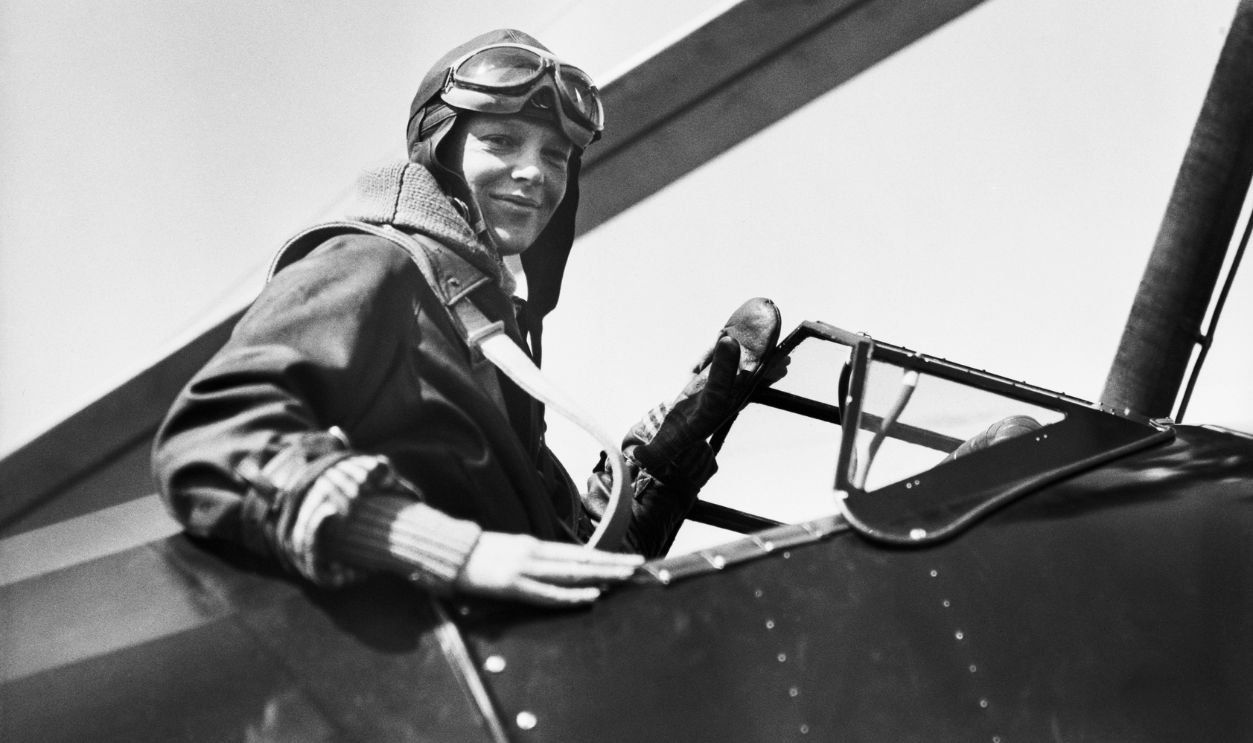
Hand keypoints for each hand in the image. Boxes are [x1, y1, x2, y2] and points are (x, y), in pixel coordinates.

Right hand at [454, 532, 644, 606]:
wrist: (447, 553)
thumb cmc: (476, 555)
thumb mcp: (509, 551)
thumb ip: (532, 559)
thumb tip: (556, 566)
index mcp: (534, 546)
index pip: (578, 552)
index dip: (605, 556)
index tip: (628, 558)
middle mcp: (535, 553)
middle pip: (582, 559)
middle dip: (613, 563)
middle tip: (640, 564)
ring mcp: (525, 568)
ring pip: (572, 573)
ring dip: (601, 574)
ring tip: (625, 576)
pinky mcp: (512, 584)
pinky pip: (548, 593)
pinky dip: (572, 595)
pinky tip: (591, 596)